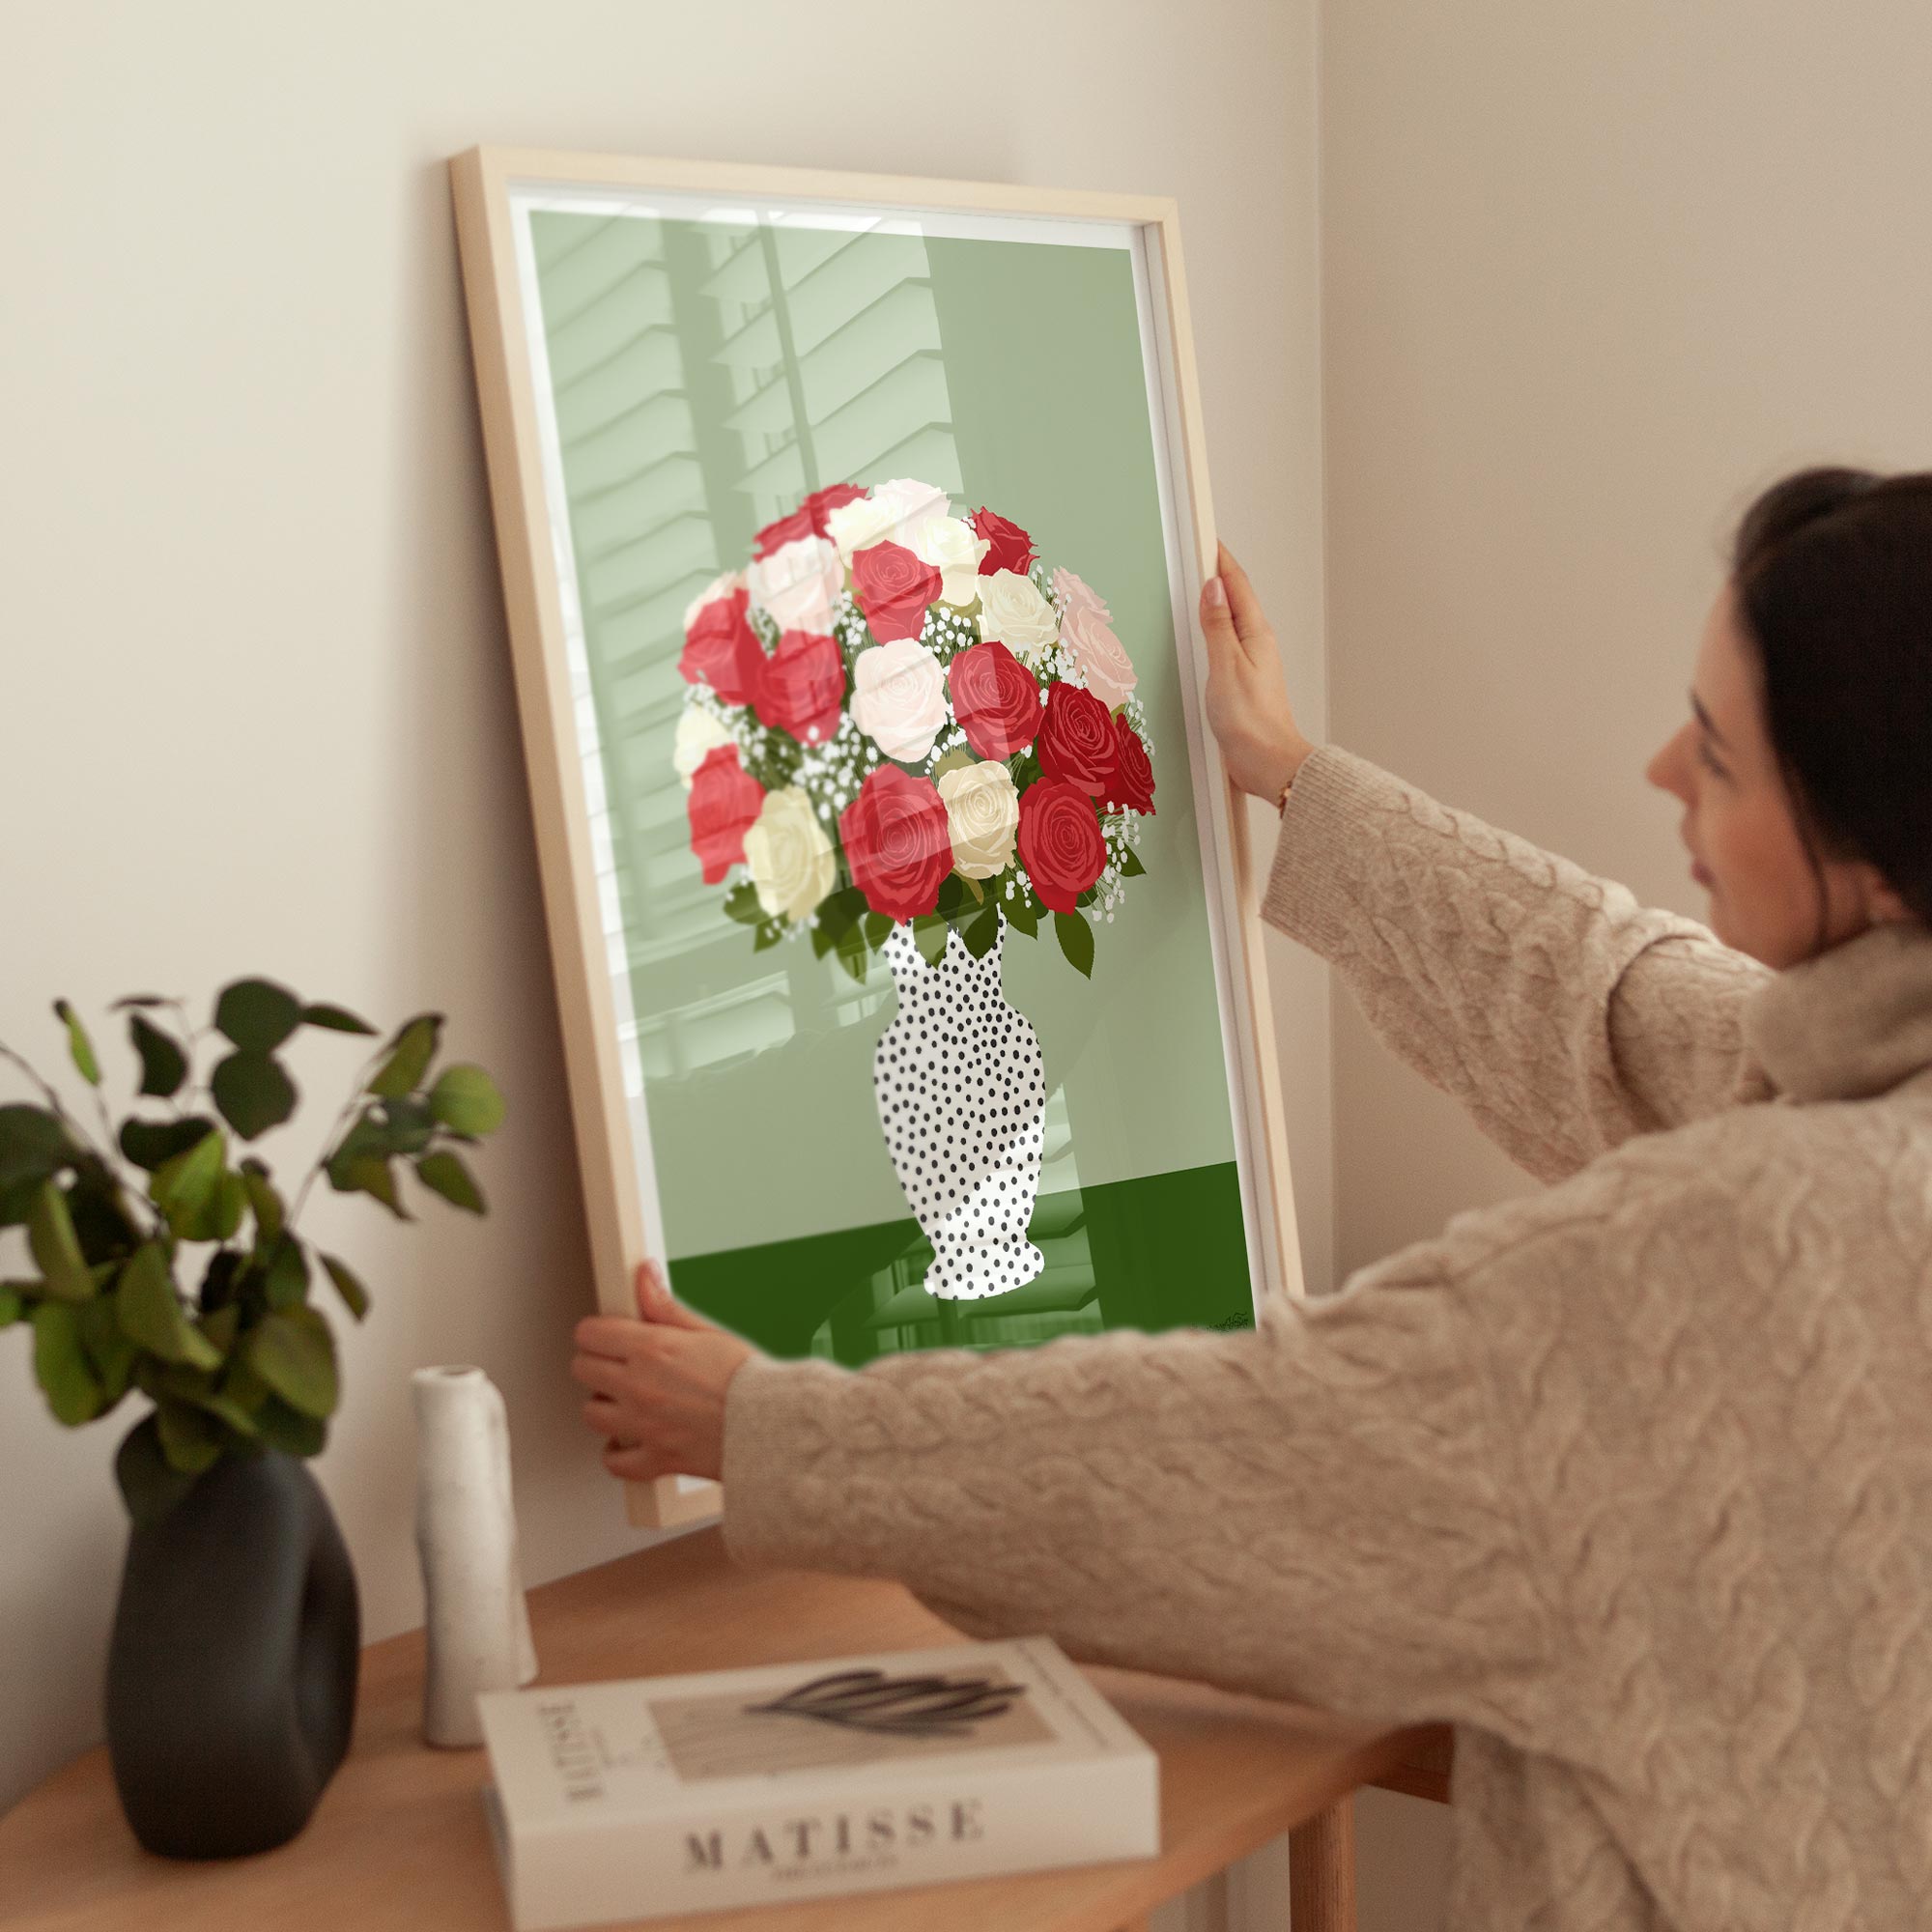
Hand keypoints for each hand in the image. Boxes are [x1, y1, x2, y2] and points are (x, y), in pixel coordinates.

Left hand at [570, 1261, 753, 1483]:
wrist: (772, 1425)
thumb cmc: (747, 1380)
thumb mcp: (706, 1332)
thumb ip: (665, 1307)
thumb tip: (645, 1276)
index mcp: (651, 1349)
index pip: (590, 1333)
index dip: (597, 1331)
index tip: (606, 1335)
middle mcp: (638, 1386)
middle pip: (582, 1370)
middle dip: (596, 1363)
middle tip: (617, 1364)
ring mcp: (642, 1425)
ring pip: (591, 1414)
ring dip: (604, 1406)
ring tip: (625, 1400)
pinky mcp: (654, 1457)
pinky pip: (614, 1462)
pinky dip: (617, 1453)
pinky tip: (628, 1440)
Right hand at [1199, 541, 1315, 800]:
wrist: (1267, 762)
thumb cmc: (1251, 721)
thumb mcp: (1226, 666)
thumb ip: (1217, 626)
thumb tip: (1212, 588)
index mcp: (1255, 634)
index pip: (1236, 585)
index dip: (1220, 559)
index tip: (1206, 537)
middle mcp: (1256, 645)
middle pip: (1235, 599)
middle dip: (1216, 574)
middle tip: (1198, 553)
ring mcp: (1250, 663)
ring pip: (1230, 621)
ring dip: (1215, 602)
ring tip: (1197, 586)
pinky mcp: (1242, 682)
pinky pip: (1225, 644)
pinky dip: (1212, 630)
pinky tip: (1203, 635)